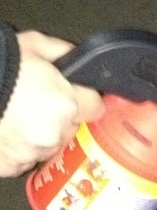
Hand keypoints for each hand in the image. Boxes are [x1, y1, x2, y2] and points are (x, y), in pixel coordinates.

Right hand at [0, 31, 104, 176]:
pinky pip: (21, 160)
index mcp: (66, 104)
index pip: (95, 108)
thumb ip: (63, 52)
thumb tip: (75, 58)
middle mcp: (52, 133)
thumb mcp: (33, 43)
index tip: (74, 96)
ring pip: (46, 147)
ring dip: (38, 135)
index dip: (84, 99)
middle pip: (70, 129)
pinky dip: (16, 149)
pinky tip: (5, 130)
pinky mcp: (8, 165)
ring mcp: (29, 153)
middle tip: (37, 102)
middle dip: (59, 117)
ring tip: (16, 116)